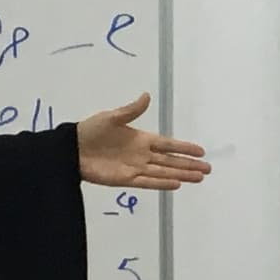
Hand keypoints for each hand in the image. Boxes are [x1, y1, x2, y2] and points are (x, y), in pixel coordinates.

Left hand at [73, 95, 209, 191]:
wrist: (72, 150)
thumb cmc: (91, 131)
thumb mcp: (112, 117)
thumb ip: (131, 110)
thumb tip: (147, 96)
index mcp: (141, 139)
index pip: (168, 145)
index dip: (184, 148)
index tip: (201, 151)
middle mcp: (142, 155)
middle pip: (171, 161)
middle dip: (189, 165)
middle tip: (208, 169)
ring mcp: (135, 168)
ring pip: (163, 172)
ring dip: (181, 175)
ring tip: (199, 178)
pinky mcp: (125, 179)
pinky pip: (147, 182)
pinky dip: (162, 183)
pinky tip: (177, 184)